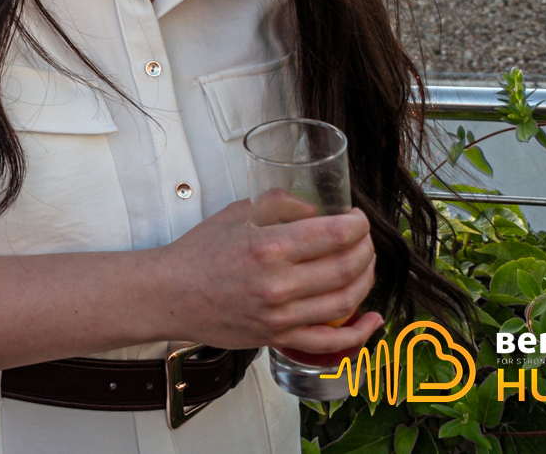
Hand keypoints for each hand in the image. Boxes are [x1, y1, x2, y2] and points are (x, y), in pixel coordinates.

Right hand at [154, 199, 384, 355]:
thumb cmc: (199, 252)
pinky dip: (360, 333)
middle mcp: (278, 284)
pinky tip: (374, 319)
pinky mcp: (278, 338)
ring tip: (366, 265)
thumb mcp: (236, 213)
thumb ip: (279, 204)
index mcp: (268, 247)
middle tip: (364, 239)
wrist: (171, 294)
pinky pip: (330, 341)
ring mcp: (280, 316)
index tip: (358, 218)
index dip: (357, 224)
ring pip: (345, 301)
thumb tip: (316, 212)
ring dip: (366, 280)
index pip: (334, 235)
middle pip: (346, 267)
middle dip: (366, 249)